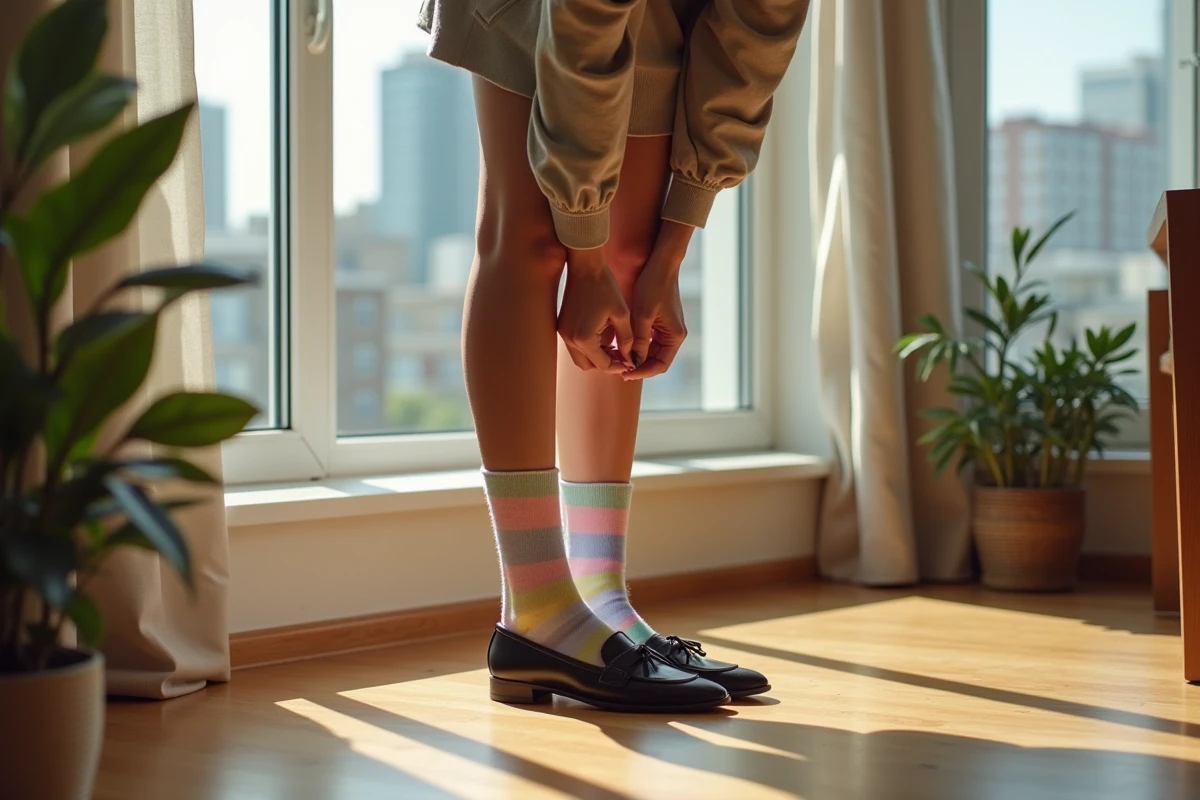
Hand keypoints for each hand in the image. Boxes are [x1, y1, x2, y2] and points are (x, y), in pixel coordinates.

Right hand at [558, 249, 633, 372]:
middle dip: (605, 363)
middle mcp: (570, 339)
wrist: (585, 266)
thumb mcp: (621, 314)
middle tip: (622, 356)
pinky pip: (575, 345)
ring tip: (614, 347)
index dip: (618, 366)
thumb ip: (626, 339)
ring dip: (596, 356)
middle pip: (588, 366)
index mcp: (584, 338)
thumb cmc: (605, 287)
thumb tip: (630, 358)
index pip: (602, 364)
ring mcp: (563, 332)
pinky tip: (603, 337)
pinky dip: (588, 347)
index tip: (630, 362)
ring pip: (580, 357)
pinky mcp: (562, 325)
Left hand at [624, 222, 692, 380]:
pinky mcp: (661, 322)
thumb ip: (639, 341)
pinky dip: (637, 345)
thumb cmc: (653, 287)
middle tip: (617, 369)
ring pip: (651, 351)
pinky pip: (650, 340)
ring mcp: (668, 329)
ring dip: (636, 356)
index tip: (624, 374)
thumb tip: (633, 363)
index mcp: (675, 336)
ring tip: (617, 360)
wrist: (661, 264)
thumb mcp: (643, 316)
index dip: (642, 372)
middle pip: (656, 360)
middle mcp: (675, 335)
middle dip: (638, 366)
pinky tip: (622, 346)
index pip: (660, 365)